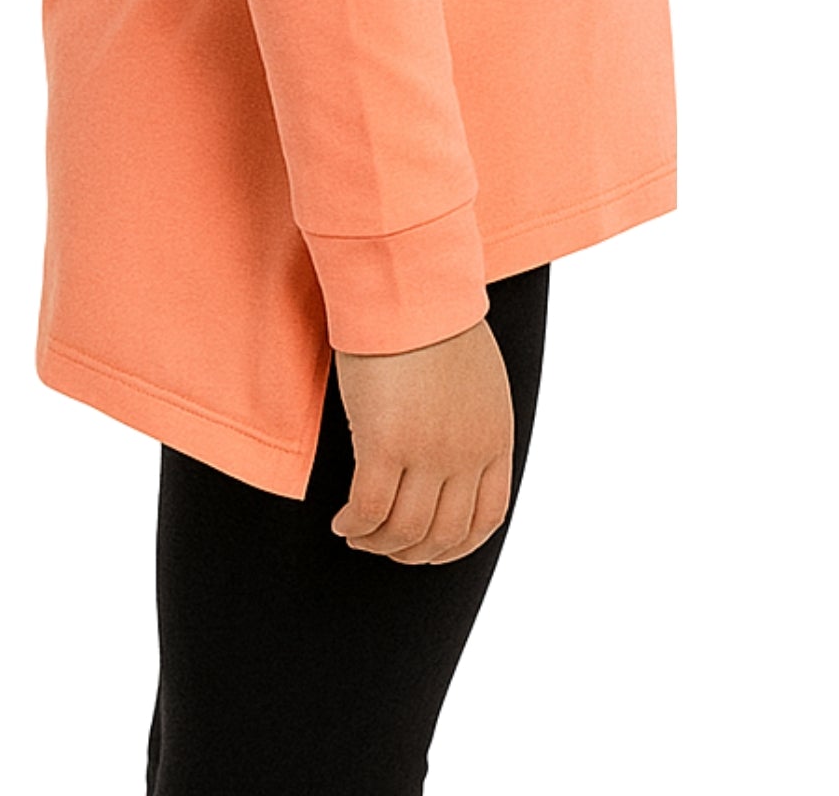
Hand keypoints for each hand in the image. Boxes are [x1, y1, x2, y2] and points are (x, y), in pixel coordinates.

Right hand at [328, 314, 513, 564]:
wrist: (409, 286)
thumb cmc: (433, 320)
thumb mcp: (478, 380)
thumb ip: (473, 423)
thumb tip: (452, 455)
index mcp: (495, 438)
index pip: (486, 519)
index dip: (455, 546)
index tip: (428, 548)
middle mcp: (468, 454)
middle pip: (443, 534)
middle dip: (411, 552)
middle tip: (384, 546)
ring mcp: (429, 452)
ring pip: (404, 530)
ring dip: (378, 544)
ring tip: (357, 535)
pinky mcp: (386, 443)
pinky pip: (369, 510)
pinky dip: (355, 526)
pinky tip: (343, 521)